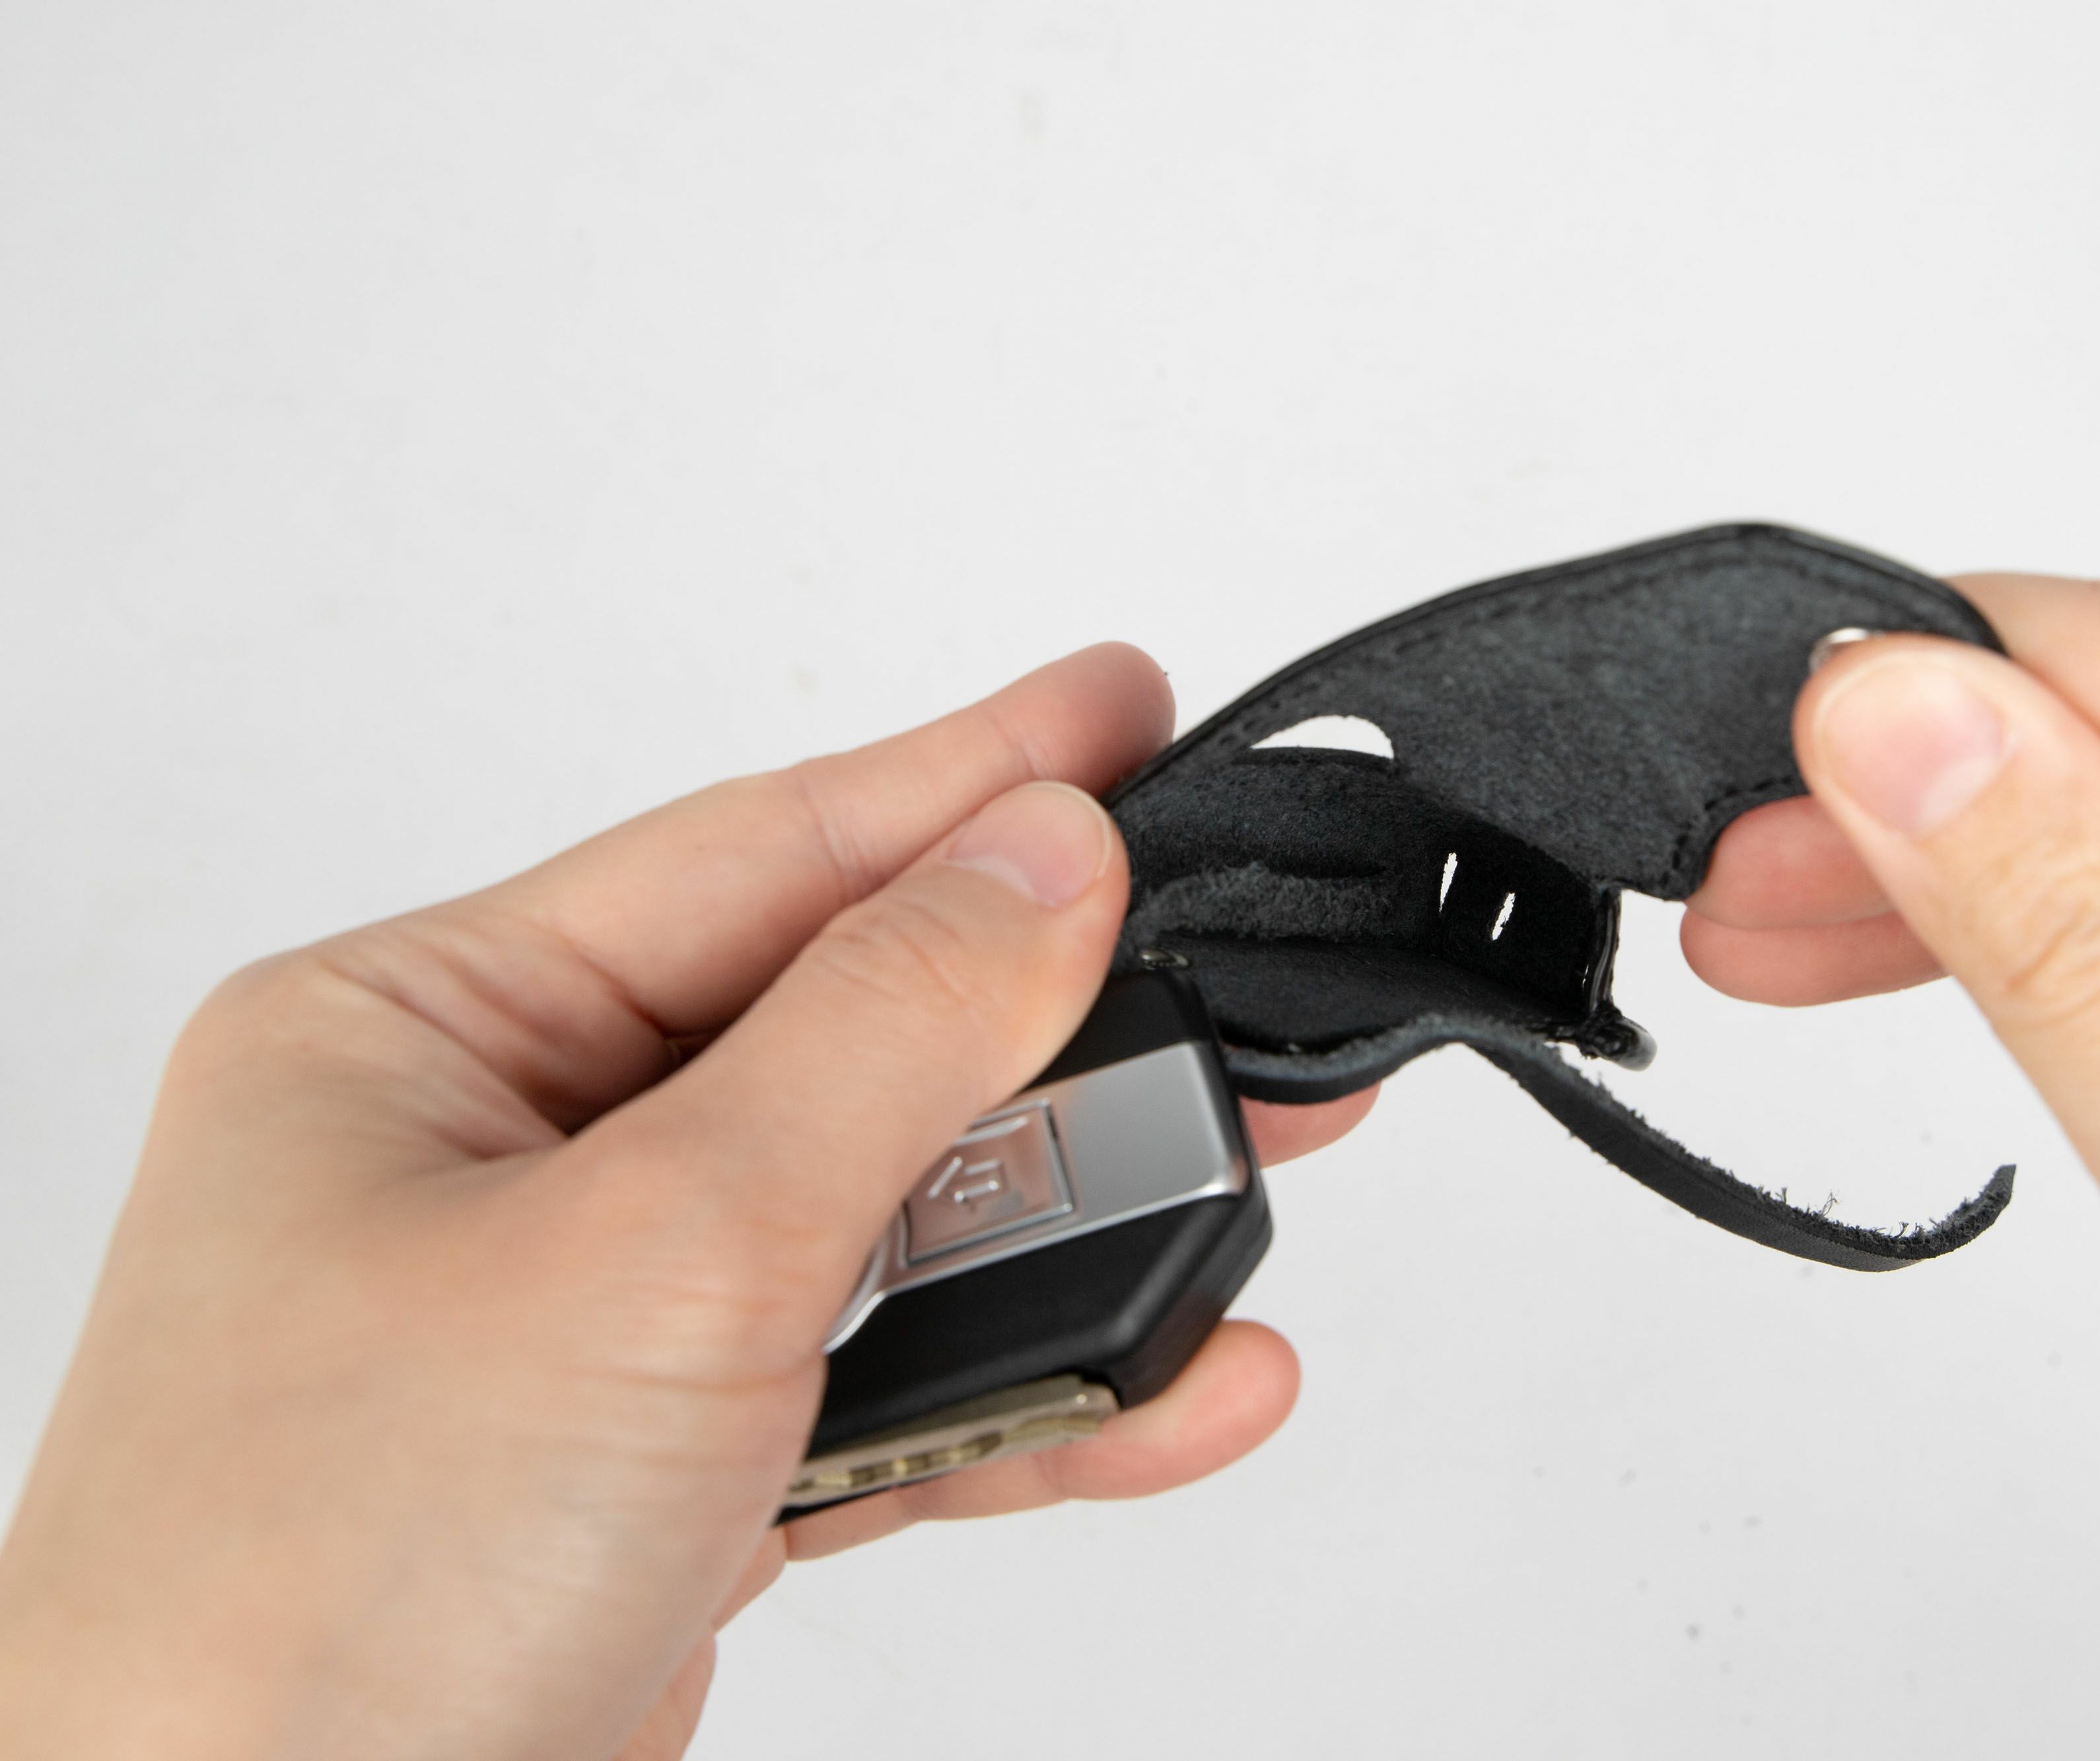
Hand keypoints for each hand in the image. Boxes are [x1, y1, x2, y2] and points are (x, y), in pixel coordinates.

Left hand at [0, 643, 1372, 1760]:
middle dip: (1054, 1038)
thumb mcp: (660, 1250)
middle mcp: (491, 1157)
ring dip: (1068, 1244)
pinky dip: (1030, 1394)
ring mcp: (581, 1321)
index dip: (963, 780)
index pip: (751, 854)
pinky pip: (883, 1385)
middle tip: (1237, 976)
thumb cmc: (322, 1599)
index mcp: (416, 1034)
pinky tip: (1169, 1387)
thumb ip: (883, 1033)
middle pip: (839, 1035)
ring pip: (883, 1224)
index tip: (1123, 707)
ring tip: (1240, 1195)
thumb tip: (1043, 853)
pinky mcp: (659, 1470)